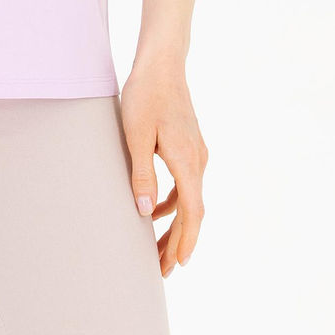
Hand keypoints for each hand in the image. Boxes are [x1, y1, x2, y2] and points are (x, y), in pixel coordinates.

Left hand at [119, 58, 207, 276]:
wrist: (162, 64)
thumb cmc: (146, 96)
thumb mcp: (136, 135)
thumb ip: (142, 174)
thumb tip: (144, 212)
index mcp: (187, 162)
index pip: (192, 213)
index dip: (186, 241)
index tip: (178, 265)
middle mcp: (198, 160)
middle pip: (192, 211)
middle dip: (178, 242)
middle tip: (162, 270)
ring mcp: (195, 153)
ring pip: (188, 199)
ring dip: (174, 224)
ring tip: (156, 249)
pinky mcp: (188, 146)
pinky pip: (184, 184)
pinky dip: (172, 203)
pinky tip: (153, 211)